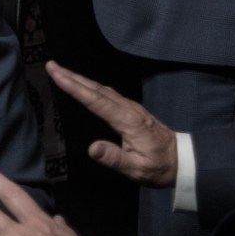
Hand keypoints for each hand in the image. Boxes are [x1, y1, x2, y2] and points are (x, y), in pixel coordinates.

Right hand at [47, 61, 176, 186]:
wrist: (183, 160)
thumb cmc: (159, 167)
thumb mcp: (137, 169)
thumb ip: (114, 159)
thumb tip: (91, 148)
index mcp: (126, 120)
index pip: (95, 100)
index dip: (74, 86)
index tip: (56, 74)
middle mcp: (127, 108)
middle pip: (95, 89)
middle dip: (72, 76)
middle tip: (51, 65)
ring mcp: (130, 107)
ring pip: (101, 89)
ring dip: (80, 79)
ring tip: (61, 72)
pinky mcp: (131, 110)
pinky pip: (107, 93)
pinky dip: (91, 86)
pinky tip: (85, 85)